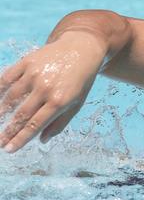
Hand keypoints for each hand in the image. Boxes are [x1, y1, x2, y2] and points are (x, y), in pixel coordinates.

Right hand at [0, 31, 106, 152]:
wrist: (81, 50)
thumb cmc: (80, 81)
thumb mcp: (77, 104)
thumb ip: (60, 123)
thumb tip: (41, 140)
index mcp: (60, 101)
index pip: (35, 124)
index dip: (20, 138)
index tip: (9, 149)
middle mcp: (46, 88)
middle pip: (21, 114)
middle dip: (8, 131)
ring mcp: (34, 74)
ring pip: (10, 98)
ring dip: (0, 113)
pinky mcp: (26, 63)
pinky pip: (7, 79)